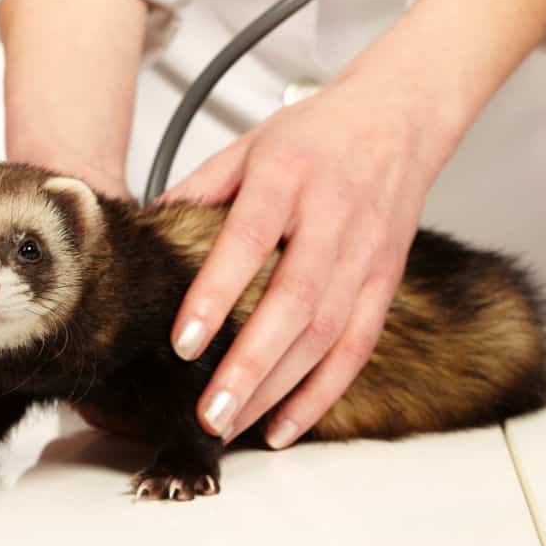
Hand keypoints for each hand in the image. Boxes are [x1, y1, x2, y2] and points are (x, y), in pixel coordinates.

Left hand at [160, 60, 459, 448]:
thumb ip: (198, 190)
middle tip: (208, 412)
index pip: (250, 240)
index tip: (184, 342)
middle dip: (250, 366)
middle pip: (295, 303)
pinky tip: (283, 425)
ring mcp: (366, 254)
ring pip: (326, 335)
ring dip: (278, 390)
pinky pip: (357, 348)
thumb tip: (149, 236)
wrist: (397, 120)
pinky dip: (322, 394)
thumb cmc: (315, 134)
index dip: (216, 293)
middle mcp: (332, 217)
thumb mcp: (247, 145)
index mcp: (288, 176)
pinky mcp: (385, 282)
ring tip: (230, 424)